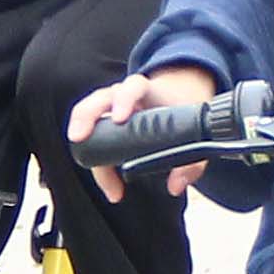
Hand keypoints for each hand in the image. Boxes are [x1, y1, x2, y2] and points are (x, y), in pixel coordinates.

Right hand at [64, 64, 221, 201]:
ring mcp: (111, 107)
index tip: (119, 118)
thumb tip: (176, 186)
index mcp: (147, 90)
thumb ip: (192, 160)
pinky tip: (105, 180)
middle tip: (79, 137)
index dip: (124, 100)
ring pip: (88, 113)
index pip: (133, 87)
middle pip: (99, 98)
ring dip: (81, 134)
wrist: (178, 95)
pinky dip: (93, 156)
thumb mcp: (195, 131)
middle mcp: (124, 95)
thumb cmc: (182, 110)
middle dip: (87, 116)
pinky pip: (92, 134)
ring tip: (83, 161)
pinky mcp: (106, 122)